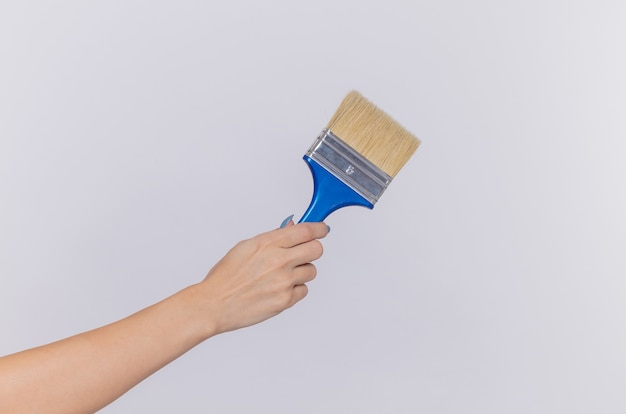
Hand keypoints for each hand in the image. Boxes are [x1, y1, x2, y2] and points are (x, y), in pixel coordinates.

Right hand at [196, 221, 328, 334]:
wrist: (214, 304)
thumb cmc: (226, 277)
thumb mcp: (246, 247)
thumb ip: (272, 238)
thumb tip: (291, 228)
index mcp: (268, 243)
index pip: (305, 230)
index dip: (318, 228)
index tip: (322, 229)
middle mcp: (279, 260)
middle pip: (316, 249)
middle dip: (312, 249)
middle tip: (304, 252)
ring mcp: (284, 281)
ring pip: (311, 271)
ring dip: (301, 271)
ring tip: (281, 275)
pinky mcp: (285, 300)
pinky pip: (303, 290)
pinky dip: (294, 289)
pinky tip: (278, 289)